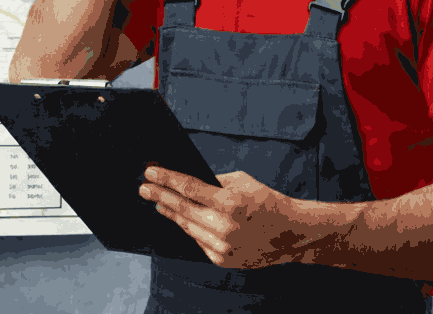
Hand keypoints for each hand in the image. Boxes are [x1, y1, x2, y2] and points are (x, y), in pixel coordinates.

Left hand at [139, 166, 311, 267]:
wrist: (289, 233)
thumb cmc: (265, 201)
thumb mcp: (241, 182)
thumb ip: (213, 181)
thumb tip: (183, 179)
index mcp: (230, 203)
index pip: (189, 188)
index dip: (166, 179)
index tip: (149, 172)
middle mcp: (224, 227)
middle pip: (182, 209)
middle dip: (159, 196)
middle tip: (143, 188)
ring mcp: (222, 247)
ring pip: (187, 226)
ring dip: (170, 213)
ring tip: (158, 202)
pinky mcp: (222, 260)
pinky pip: (198, 241)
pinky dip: (189, 229)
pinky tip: (179, 219)